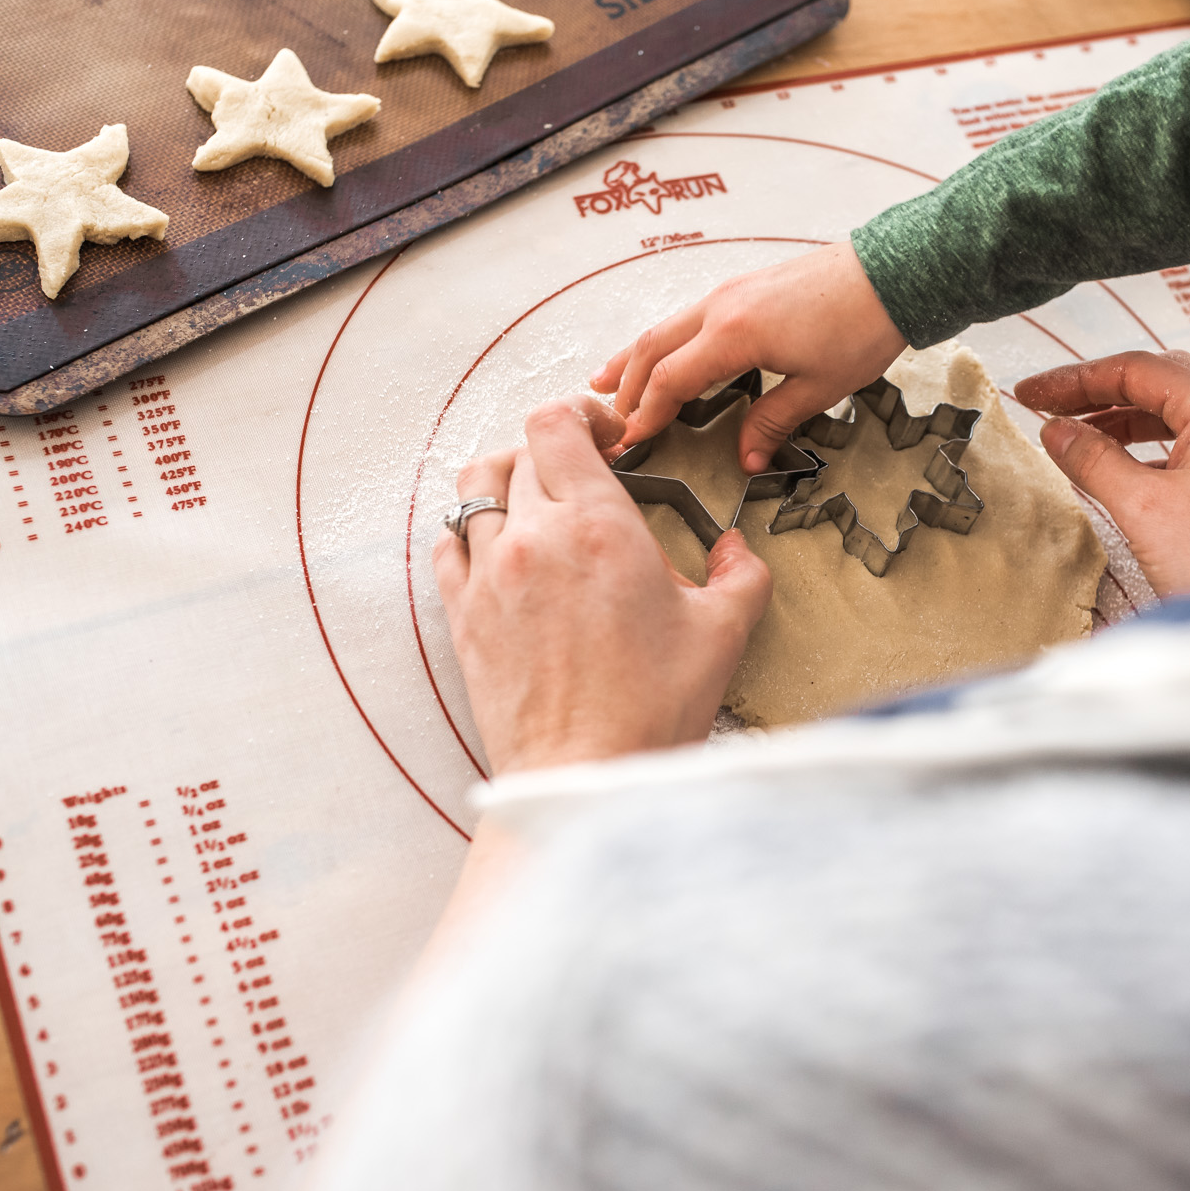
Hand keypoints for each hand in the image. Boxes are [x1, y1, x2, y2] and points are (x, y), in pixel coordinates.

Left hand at [432, 396, 771, 770]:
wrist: (586, 776)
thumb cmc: (652, 710)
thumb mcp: (723, 631)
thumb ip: (740, 573)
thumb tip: (734, 549)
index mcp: (598, 527)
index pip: (557, 423)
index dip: (582, 415)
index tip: (609, 437)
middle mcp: (534, 540)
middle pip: (519, 450)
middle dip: (556, 451)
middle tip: (588, 472)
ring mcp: (490, 577)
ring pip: (475, 489)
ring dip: (508, 482)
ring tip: (539, 501)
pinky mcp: (463, 617)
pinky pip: (449, 545)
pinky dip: (472, 533)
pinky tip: (504, 550)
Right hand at [591, 241, 908, 473]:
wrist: (892, 274)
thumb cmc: (861, 329)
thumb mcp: (818, 388)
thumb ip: (773, 422)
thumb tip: (747, 460)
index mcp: (734, 335)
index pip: (668, 380)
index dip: (645, 414)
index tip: (628, 441)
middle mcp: (721, 307)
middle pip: (653, 348)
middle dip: (625, 384)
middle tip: (608, 418)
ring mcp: (730, 291)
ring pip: (666, 327)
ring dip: (636, 356)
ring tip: (608, 380)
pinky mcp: (745, 287)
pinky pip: (688, 317)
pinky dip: (666, 340)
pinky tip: (667, 352)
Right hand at [1016, 350, 1189, 596]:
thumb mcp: (1143, 509)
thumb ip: (1093, 461)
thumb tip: (1059, 432)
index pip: (1137, 370)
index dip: (1076, 379)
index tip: (1035, 392)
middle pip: (1164, 382)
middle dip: (1102, 393)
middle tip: (1054, 405)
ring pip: (1185, 412)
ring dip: (1130, 420)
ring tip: (1081, 437)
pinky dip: (1161, 445)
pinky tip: (1130, 465)